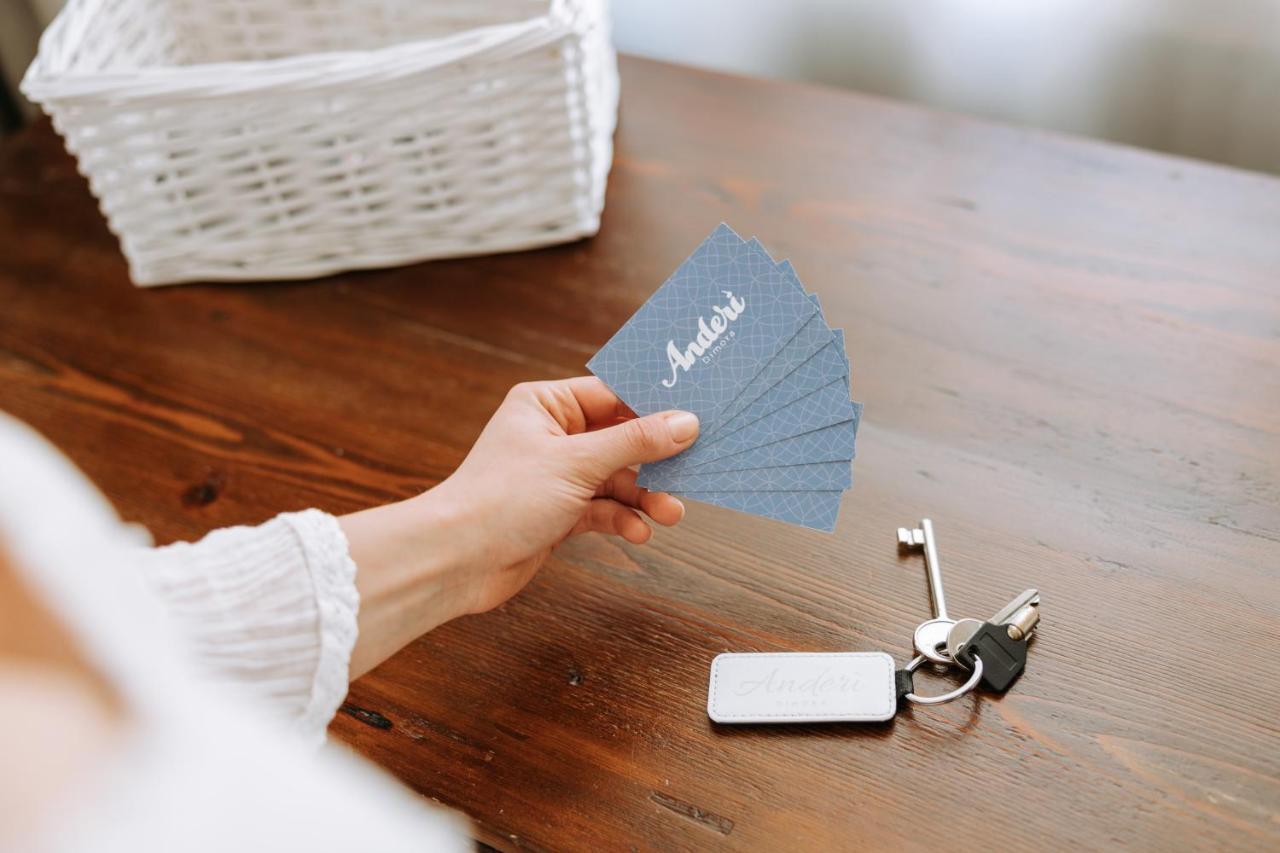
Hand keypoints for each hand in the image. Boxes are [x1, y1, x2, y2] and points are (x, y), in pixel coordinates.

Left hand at [432, 377, 698, 613]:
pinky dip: (622, 519)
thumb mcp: (577, 463)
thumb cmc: (499, 499)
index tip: (696, 416)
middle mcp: (551, 435)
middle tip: (691, 472)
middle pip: (620, 439)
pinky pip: (602, 508)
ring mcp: (555, 475)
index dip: (655, 407)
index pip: (613, 395)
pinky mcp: (557, 512)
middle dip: (654, 461)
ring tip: (669, 513)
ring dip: (643, 496)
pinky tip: (638, 532)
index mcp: (546, 405)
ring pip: (616, 478)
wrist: (456, 561)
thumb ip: (635, 442)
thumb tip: (685, 422)